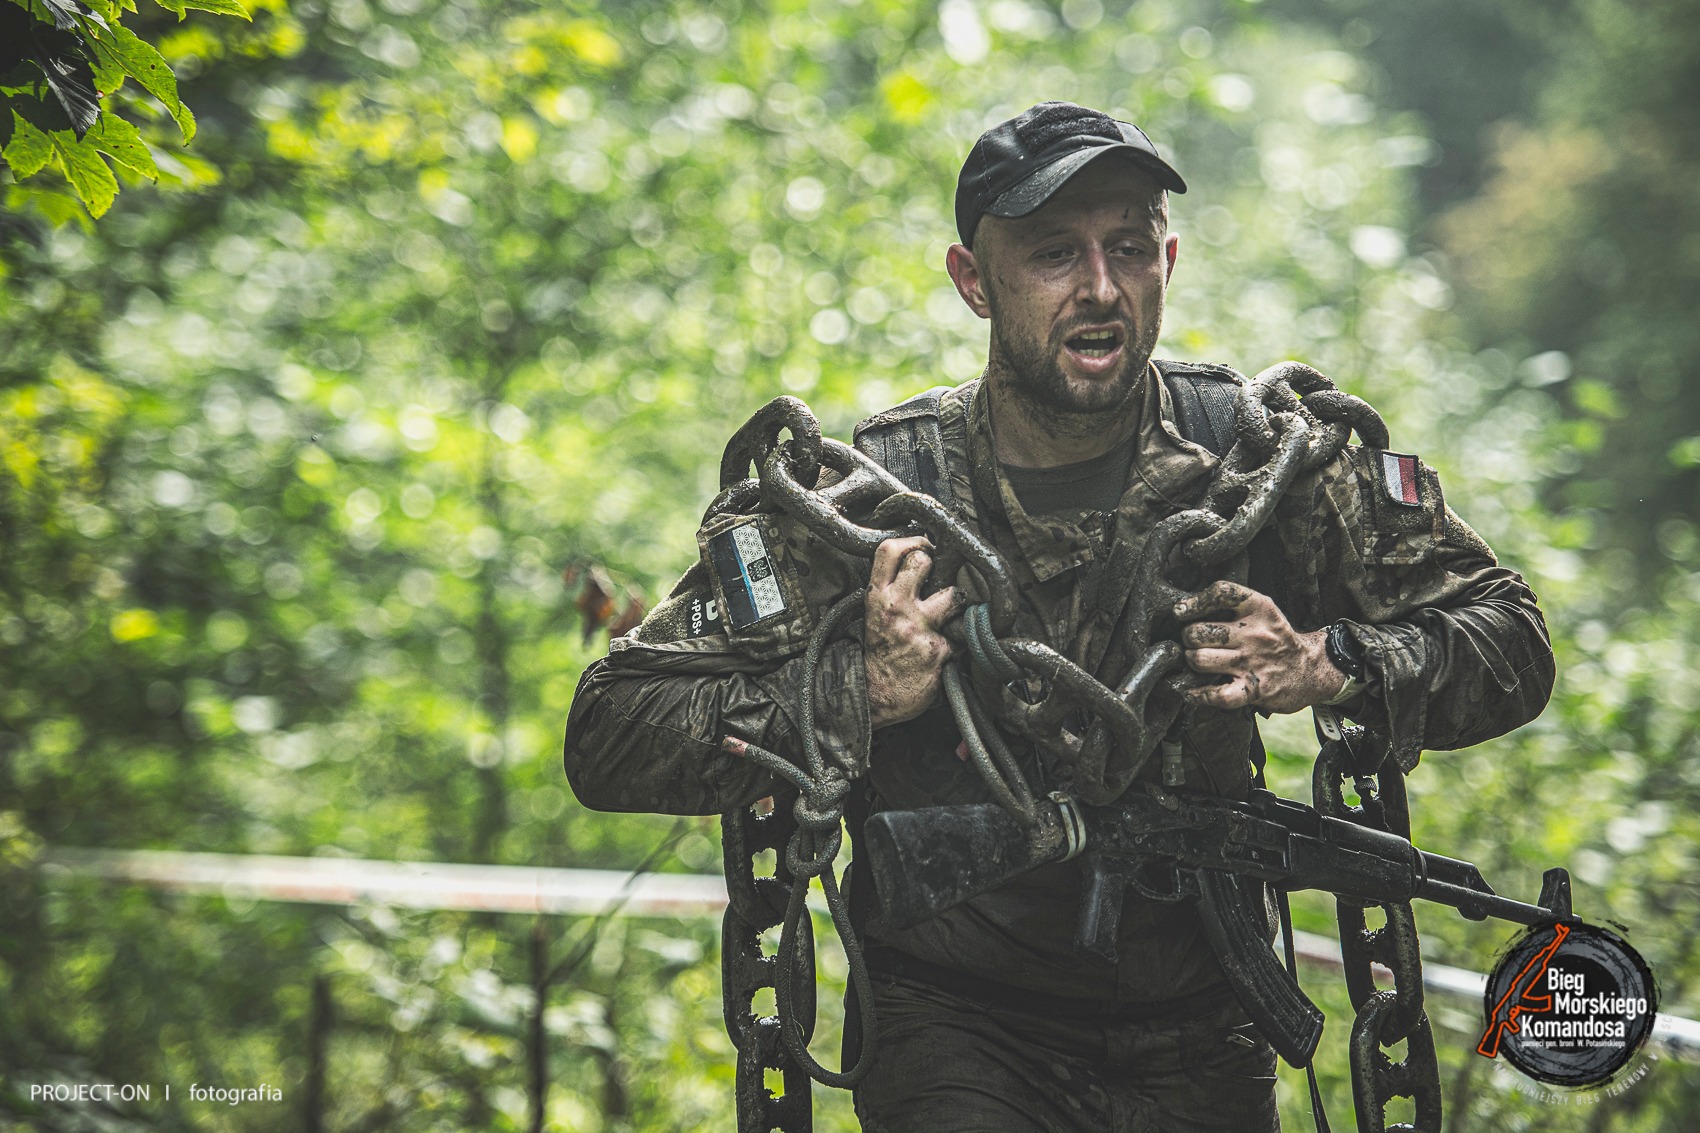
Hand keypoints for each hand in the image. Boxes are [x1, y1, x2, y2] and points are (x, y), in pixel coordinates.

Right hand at [864, 536, 957, 728]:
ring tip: (949, 615)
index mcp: (877, 598)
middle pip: (923, 561)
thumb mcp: (873, 615)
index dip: (913, 540)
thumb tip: (917, 565)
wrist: (874, 696)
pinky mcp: (938, 649)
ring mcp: (918, 628)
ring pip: (953, 594)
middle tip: (938, 580)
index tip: (924, 546)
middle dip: (937, 565)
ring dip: (956, 603)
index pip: (890, 550)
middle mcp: (896, 608)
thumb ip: (891, 591)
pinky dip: (959, 639)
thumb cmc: (878, 654)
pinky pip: (961, 633)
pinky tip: (947, 647)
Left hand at [1174, 580, 1348, 712]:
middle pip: (1199, 631)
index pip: (1221, 593)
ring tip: (1196, 660)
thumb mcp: (1263, 611)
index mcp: (1259, 608)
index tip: (1181, 611)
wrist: (1310, 669)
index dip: (1194, 602)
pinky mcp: (1255, 689)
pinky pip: (1217, 694)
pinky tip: (1192, 692)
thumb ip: (1232, 605)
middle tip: (1192, 642)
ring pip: (1201, 660)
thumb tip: (1185, 607)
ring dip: (1191, 662)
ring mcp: (1254, 663)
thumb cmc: (1276, 639)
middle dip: (1188, 638)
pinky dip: (1198, 695)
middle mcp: (1255, 634)